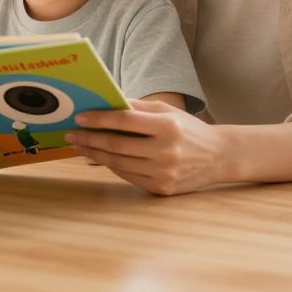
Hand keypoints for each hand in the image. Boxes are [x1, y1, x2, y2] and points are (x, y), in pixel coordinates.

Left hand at [65, 99, 228, 194]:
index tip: (80, 117)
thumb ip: (137, 107)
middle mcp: (166, 151)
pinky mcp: (162, 189)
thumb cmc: (188, 129)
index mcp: (168, 127)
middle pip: (117, 145)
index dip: (99, 119)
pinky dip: (111, 166)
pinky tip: (100, 158)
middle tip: (71, 134)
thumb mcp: (167, 111)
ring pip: (119, 163)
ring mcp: (164, 173)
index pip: (124, 121)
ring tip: (79, 146)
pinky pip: (129, 177)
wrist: (219, 157)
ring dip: (94, 154)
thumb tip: (105, 102)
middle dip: (90, 139)